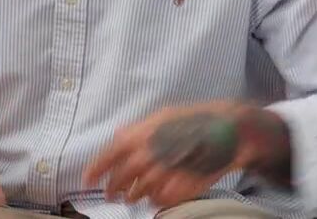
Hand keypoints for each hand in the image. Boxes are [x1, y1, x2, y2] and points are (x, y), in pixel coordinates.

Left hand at [82, 102, 292, 207]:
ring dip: (132, 196)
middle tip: (110, 195)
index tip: (87, 180)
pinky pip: (159, 200)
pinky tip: (156, 196)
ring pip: (138, 192)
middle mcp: (150, 153)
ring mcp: (166, 171)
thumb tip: (117, 139)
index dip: (95, 169)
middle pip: (121, 178)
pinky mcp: (182, 186)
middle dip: (112, 189)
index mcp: (142, 133)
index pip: (109, 154)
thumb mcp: (162, 116)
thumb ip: (138, 130)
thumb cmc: (195, 119)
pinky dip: (155, 200)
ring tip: (132, 197)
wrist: (229, 129)